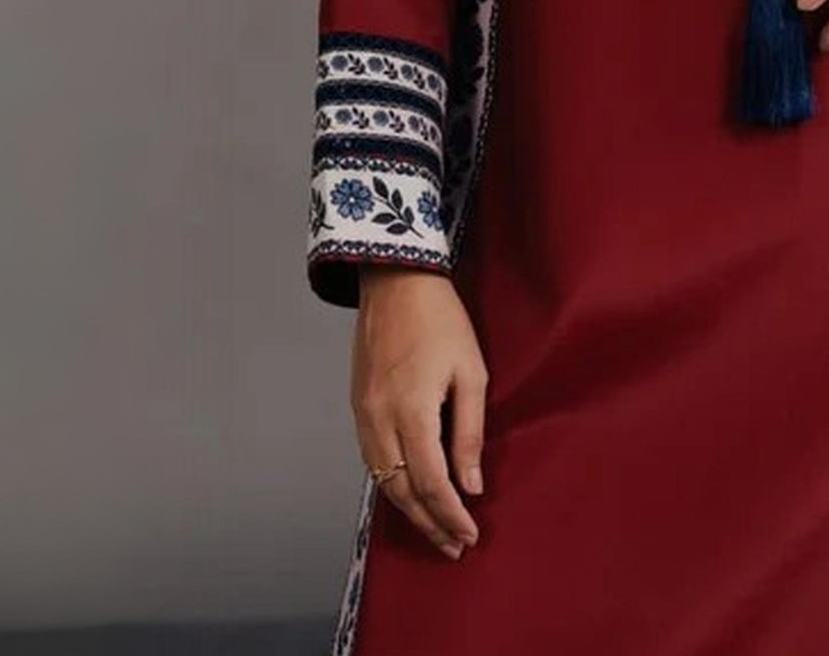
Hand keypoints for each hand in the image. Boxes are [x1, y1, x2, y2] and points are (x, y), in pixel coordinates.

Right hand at [351, 267, 486, 559]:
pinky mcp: (357, 407)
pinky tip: (410, 493)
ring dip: (409, 509)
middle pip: (403, 491)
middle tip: (454, 545)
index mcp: (412, 411)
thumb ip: (470, 432)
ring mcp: (363, 415)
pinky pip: (373, 460)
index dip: (450, 514)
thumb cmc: (442, 321)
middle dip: (429, 523)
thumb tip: (471, 485)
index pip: (431, 482)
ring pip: (384, 480)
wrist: (395, 282)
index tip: (470, 534)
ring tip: (435, 529)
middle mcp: (380, 420)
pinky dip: (392, 484)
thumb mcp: (471, 372)